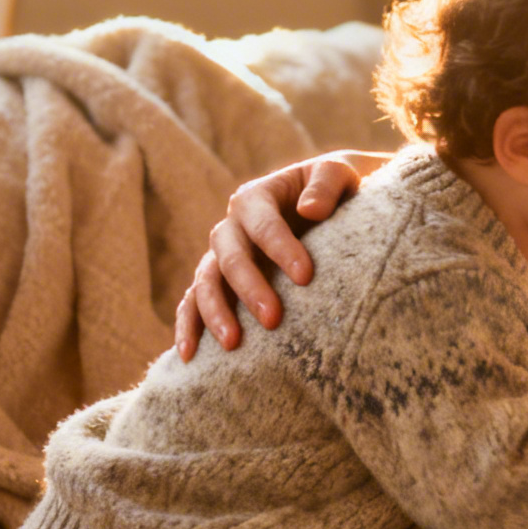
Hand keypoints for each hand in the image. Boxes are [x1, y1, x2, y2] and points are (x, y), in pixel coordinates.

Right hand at [175, 148, 391, 360]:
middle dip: (249, 287)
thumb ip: (327, 183)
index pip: (262, 224)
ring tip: (233, 343)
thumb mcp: (339, 173)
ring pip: (206, 282)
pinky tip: (190, 355)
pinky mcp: (221, 283)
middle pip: (230, 256)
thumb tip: (310, 210)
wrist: (334, 206)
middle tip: (273, 319)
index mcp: (257, 197)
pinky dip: (188, 326)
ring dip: (215, 312)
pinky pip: (194, 302)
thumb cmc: (339, 189)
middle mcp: (233, 226)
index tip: (306, 277)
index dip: (280, 248)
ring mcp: (222, 256)